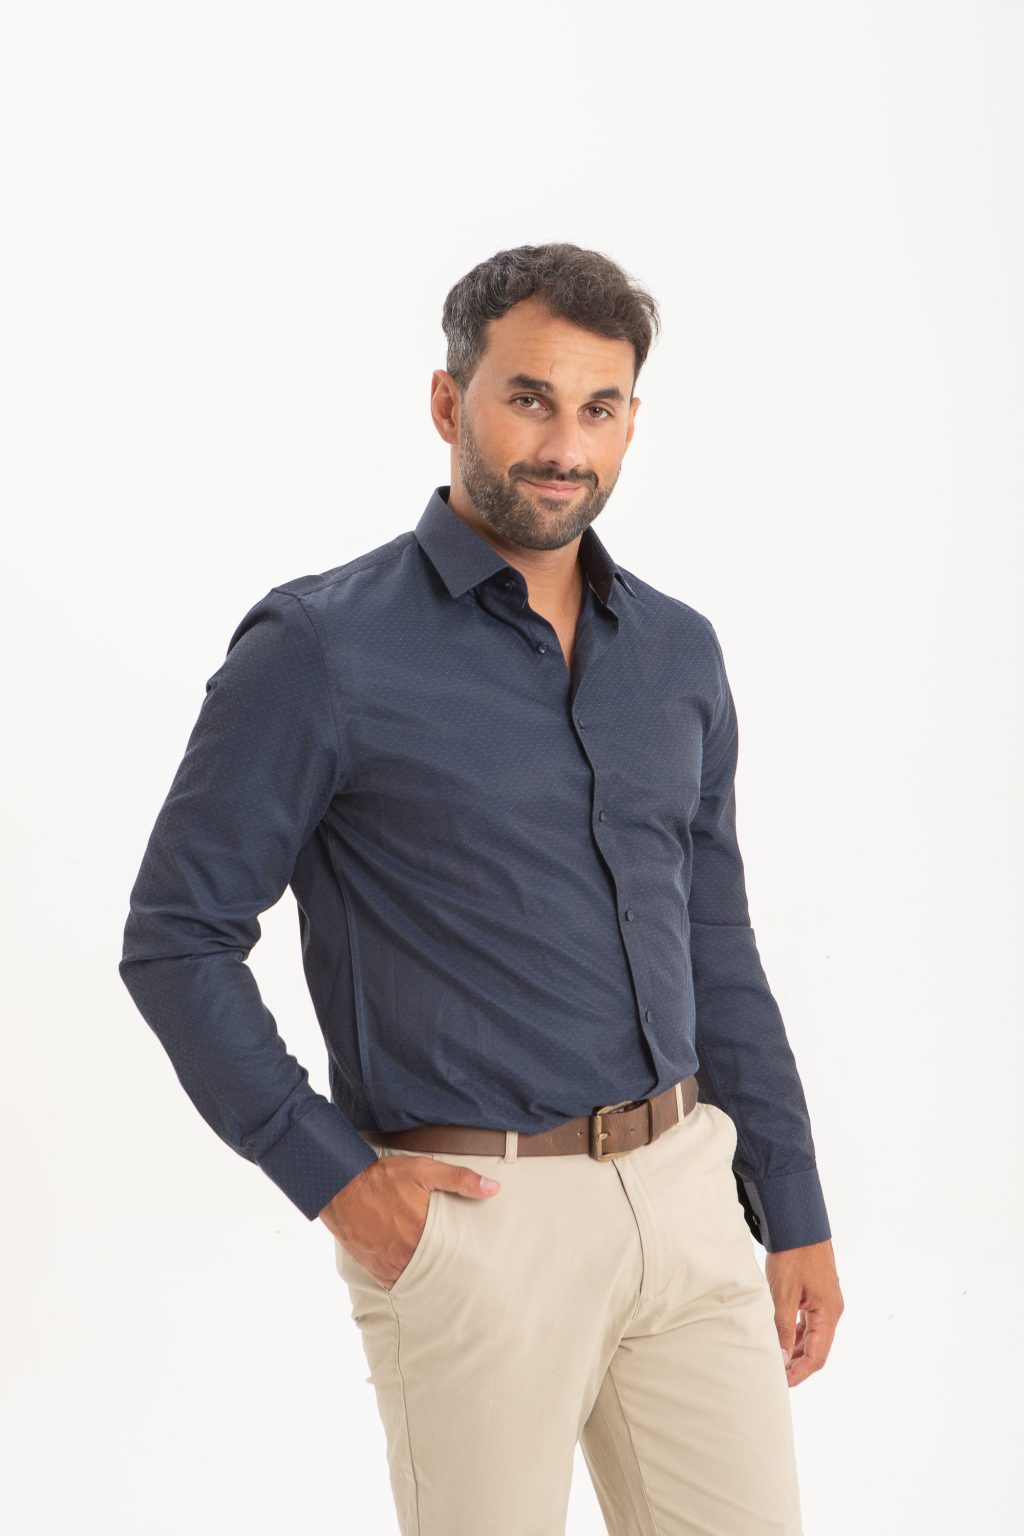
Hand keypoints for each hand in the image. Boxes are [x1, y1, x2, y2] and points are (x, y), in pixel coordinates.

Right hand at [318, 1155, 500, 1289]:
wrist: (340, 1187)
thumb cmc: (383, 1178)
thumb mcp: (423, 1170)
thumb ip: (460, 1179)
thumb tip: (494, 1189)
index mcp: (423, 1233)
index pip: (454, 1256)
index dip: (467, 1260)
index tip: (479, 1265)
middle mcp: (407, 1254)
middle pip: (437, 1272)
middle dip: (450, 1273)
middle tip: (467, 1281)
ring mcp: (389, 1265)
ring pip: (417, 1281)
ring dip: (428, 1280)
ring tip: (444, 1281)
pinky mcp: (375, 1269)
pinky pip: (396, 1284)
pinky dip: (407, 1282)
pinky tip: (417, 1280)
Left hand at [764, 1237, 843, 1386]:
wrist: (798, 1224)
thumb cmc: (792, 1255)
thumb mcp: (783, 1293)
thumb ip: (783, 1327)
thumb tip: (781, 1358)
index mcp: (828, 1313)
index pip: (816, 1356)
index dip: (799, 1372)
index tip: (780, 1382)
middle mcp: (831, 1311)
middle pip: (816, 1350)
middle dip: (797, 1365)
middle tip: (774, 1375)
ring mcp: (825, 1303)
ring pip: (811, 1337)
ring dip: (794, 1350)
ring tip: (774, 1360)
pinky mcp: (816, 1296)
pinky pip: (808, 1323)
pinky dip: (795, 1333)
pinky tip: (780, 1338)